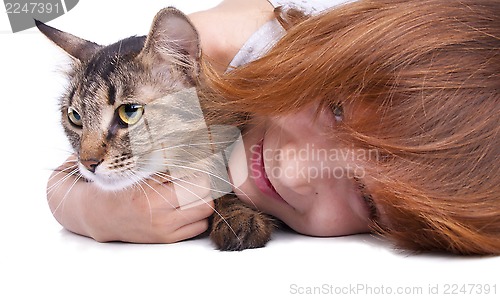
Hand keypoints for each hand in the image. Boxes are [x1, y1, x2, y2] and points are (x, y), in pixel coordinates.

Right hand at [47, 156, 214, 243]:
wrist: (101, 215)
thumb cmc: (123, 185)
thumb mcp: (141, 168)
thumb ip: (168, 160)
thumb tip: (198, 150)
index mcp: (152, 189)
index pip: (196, 176)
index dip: (200, 167)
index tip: (197, 163)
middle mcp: (160, 211)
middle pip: (205, 192)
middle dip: (204, 182)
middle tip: (196, 176)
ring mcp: (165, 228)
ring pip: (206, 210)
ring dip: (204, 198)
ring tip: (191, 191)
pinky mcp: (168, 239)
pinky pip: (200, 227)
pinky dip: (199, 216)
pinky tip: (186, 207)